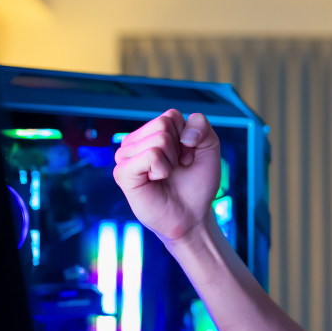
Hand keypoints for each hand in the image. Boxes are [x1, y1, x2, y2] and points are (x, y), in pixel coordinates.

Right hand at [113, 109, 221, 244]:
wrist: (192, 215)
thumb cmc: (197, 183)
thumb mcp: (209, 147)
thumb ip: (201, 126)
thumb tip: (184, 135)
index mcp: (151, 132)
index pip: (171, 115)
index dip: (189, 138)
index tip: (187, 157)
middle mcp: (136, 141)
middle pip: (163, 123)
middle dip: (179, 148)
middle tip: (176, 168)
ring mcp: (126, 156)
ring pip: (158, 139)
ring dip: (171, 161)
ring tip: (166, 175)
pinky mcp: (122, 173)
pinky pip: (150, 155)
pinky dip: (162, 169)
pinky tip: (156, 180)